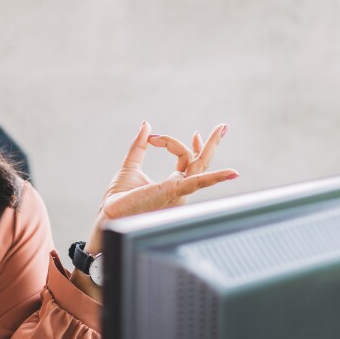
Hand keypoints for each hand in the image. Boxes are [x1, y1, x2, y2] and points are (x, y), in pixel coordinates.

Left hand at [85, 120, 237, 253]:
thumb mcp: (131, 164)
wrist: (109, 214)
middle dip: (210, 144)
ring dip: (210, 147)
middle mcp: (179, 189)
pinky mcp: (172, 193)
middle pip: (199, 163)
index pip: (184, 158)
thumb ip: (140, 145)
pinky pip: (196, 183)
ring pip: (199, 166)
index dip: (172, 142)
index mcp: (171, 184)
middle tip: (222, 126)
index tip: (154, 137)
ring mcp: (177, 192)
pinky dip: (214, 178)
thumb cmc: (119, 198)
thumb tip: (147, 124)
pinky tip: (230, 173)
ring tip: (221, 129)